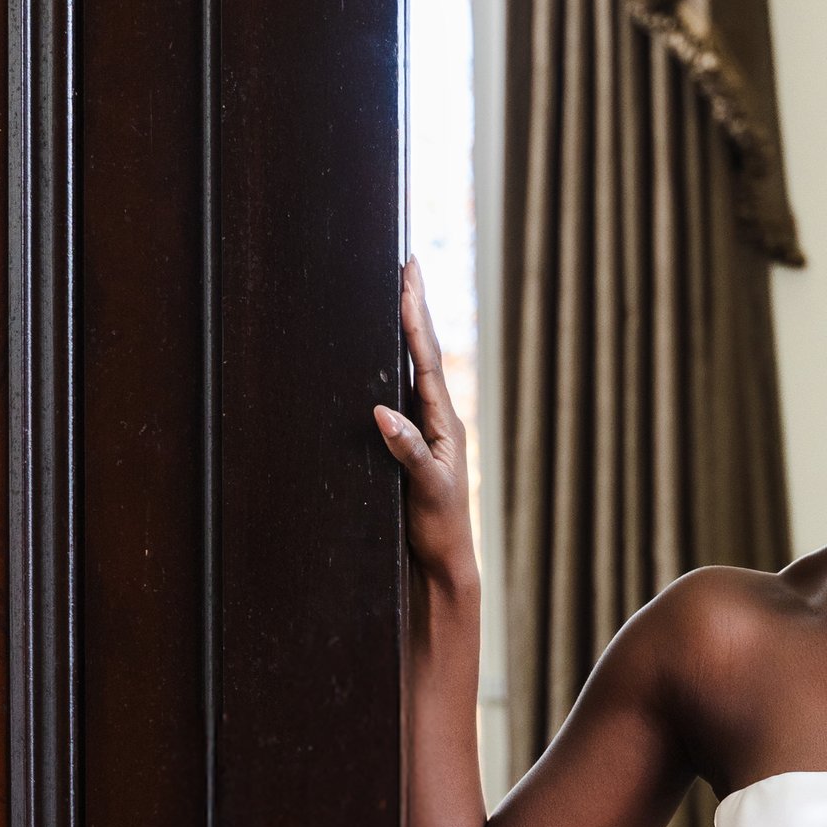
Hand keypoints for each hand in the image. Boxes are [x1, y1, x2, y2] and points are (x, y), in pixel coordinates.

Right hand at [373, 259, 477, 603]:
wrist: (445, 562)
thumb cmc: (440, 529)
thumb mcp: (425, 490)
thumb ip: (407, 451)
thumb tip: (382, 411)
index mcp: (444, 423)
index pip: (426, 359)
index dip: (416, 317)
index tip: (408, 277)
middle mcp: (437, 419)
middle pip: (423, 352)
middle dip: (414, 307)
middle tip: (408, 264)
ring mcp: (426, 430)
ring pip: (415, 368)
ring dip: (407, 330)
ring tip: (401, 292)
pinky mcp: (413, 444)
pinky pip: (404, 392)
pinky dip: (397, 364)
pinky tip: (388, 352)